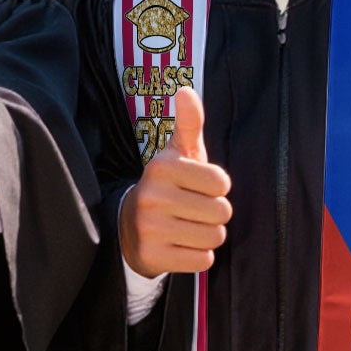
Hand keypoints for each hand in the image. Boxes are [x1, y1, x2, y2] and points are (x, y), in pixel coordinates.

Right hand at [118, 85, 231, 274]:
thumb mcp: (177, 154)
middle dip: (214, 214)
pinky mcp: (152, 256)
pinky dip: (197, 256)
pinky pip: (202, 260)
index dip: (217, 188)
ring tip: (187, 227)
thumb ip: (188, 124)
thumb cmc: (167, 186)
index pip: (222, 183)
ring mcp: (150, 228)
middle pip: (222, 212)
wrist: (128, 226)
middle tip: (192, 210)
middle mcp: (152, 196)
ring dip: (207, 235)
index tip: (197, 187)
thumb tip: (186, 90)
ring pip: (214, 237)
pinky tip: (180, 245)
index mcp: (162, 167)